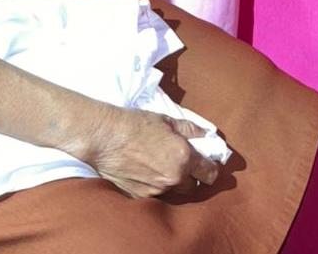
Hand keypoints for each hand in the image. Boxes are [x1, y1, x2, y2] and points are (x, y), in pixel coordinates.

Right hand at [78, 107, 220, 197]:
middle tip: (181, 163)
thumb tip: (207, 134)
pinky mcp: (141, 197)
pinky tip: (146, 172)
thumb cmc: (135, 124)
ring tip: (160, 165)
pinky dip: (156, 186)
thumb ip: (190, 129)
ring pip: (174, 191)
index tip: (207, 164)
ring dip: (173, 181)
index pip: (210, 173)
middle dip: (191, 176)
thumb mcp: (166, 120)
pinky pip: (156, 194)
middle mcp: (173, 177)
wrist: (105, 137)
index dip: (211, 168)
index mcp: (183, 157)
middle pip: (194, 186)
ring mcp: (157, 190)